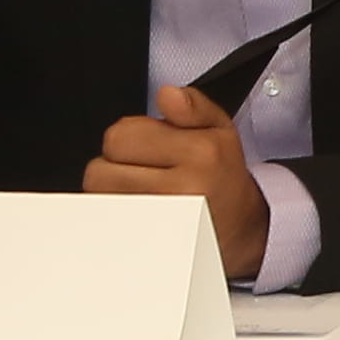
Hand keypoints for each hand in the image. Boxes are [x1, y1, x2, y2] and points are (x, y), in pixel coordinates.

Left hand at [88, 85, 267, 275]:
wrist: (241, 227)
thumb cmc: (222, 176)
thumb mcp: (219, 129)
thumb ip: (193, 105)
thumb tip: (167, 94)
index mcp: (201, 152)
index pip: (119, 136)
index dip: (130, 139)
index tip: (151, 149)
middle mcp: (184, 189)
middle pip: (99, 170)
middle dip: (115, 168)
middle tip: (146, 173)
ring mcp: (165, 222)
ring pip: (98, 198)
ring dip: (112, 193)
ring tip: (143, 193)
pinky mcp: (150, 245)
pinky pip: (105, 222)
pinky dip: (113, 215)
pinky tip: (138, 212)